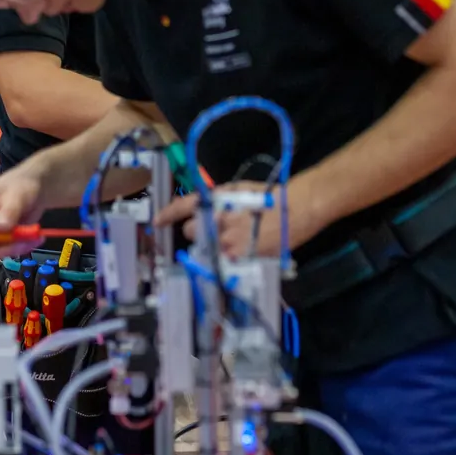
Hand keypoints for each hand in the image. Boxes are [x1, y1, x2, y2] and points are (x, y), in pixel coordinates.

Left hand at [156, 181, 307, 260]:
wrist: (298, 208)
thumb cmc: (271, 197)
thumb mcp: (240, 191)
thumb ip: (218, 200)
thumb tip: (201, 212)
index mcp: (217, 200)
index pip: (185, 206)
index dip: (168, 214)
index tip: (157, 222)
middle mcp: (218, 220)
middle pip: (192, 232)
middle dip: (201, 232)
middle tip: (219, 230)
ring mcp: (228, 242)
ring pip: (206, 250)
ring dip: (214, 248)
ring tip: (235, 242)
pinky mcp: (240, 259)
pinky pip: (223, 263)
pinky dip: (228, 260)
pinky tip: (241, 253)